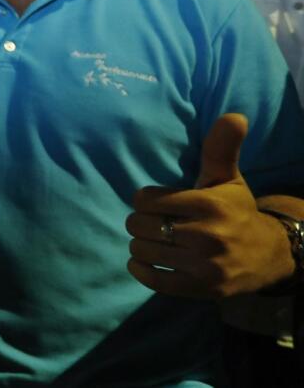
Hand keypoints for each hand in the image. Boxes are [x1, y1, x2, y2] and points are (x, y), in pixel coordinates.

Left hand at [126, 114, 295, 298]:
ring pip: (142, 251)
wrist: (267, 256)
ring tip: (153, 240)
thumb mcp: (227, 178)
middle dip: (138, 222)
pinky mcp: (201, 289)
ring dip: (140, 245)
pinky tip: (144, 261)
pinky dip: (140, 270)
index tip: (155, 202)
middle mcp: (209, 235)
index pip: (145, 199)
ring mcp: (205, 265)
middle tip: (152, 222)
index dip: (144, 200)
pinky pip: (153, 280)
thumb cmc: (235, 210)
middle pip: (139, 225)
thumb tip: (234, 116)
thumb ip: (221, 148)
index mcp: (210, 204)